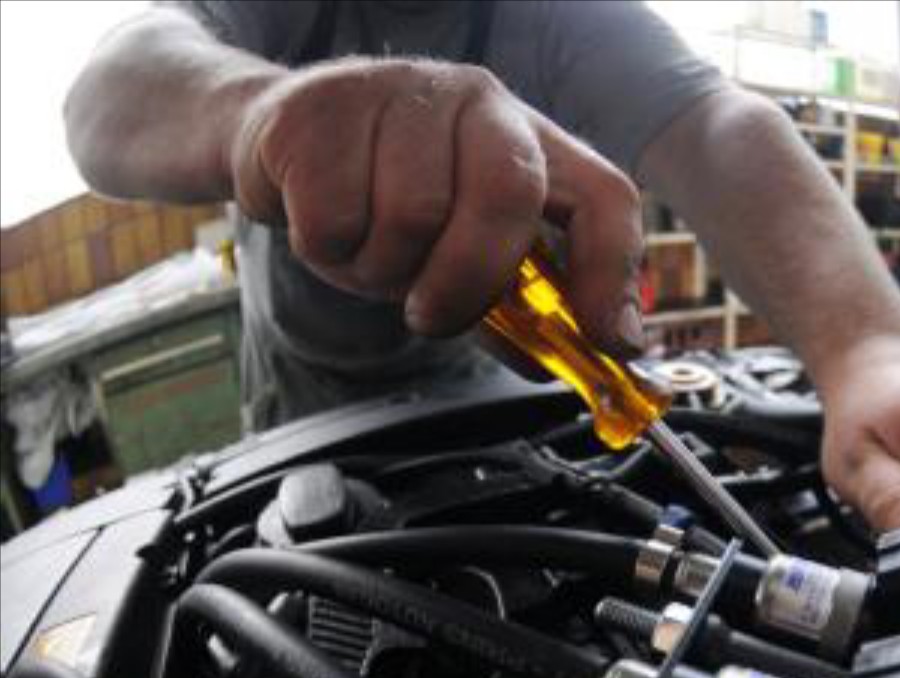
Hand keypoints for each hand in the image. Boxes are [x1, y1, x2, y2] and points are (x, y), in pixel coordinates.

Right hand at [227, 57, 645, 355]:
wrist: (286, 146)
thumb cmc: (389, 202)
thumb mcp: (461, 251)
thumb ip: (513, 304)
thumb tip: (562, 362)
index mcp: (528, 138)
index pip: (602, 195)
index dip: (611, 273)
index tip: (604, 340)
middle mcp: (476, 101)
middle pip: (507, 196)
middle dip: (469, 282)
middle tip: (430, 315)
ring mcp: (400, 92)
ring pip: (412, 215)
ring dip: (382, 269)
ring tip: (368, 253)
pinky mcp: (321, 108)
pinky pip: (334, 217)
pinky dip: (328, 251)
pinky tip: (324, 227)